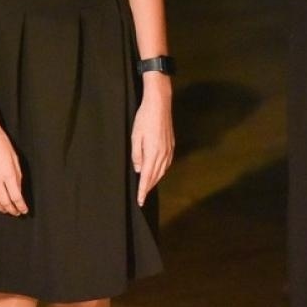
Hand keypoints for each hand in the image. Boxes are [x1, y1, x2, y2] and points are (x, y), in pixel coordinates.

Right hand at [0, 122, 26, 215]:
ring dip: (0, 208)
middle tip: (16, 212)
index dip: (21, 206)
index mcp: (8, 174)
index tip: (24, 210)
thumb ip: (17, 175)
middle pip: (4, 202)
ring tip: (6, 209)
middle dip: (12, 210)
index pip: (16, 197)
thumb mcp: (14, 158)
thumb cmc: (1, 142)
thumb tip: (18, 189)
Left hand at [131, 77, 173, 204]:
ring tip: (148, 187)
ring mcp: (169, 150)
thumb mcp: (135, 137)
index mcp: (153, 153)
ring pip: (162, 171)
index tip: (140, 201)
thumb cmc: (144, 119)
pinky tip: (158, 172)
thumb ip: (137, 155)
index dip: (143, 190)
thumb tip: (139, 170)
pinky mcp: (171, 145)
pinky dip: (161, 171)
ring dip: (155, 180)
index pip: (147, 177)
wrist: (159, 105)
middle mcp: (163, 154)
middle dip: (149, 187)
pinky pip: (167, 163)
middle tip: (142, 197)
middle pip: (156, 176)